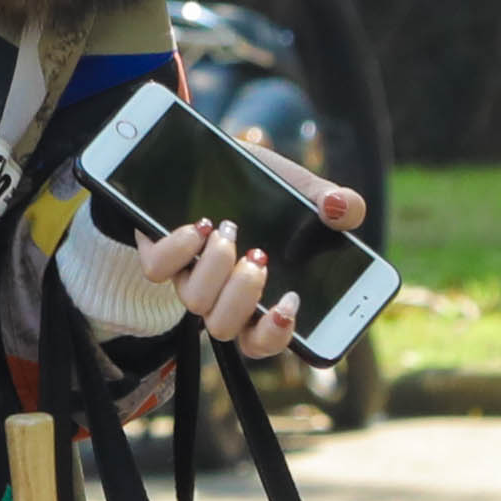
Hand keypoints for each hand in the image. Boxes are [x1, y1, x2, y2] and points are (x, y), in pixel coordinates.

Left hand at [140, 181, 364, 364]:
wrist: (214, 159)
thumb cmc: (267, 188)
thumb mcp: (307, 191)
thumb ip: (337, 203)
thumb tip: (342, 210)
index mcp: (261, 296)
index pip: (264, 341)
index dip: (275, 335)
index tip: (290, 303)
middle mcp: (222, 296)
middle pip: (224, 328)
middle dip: (244, 295)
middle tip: (258, 256)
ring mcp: (190, 277)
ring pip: (194, 302)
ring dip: (215, 267)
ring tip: (230, 230)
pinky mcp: (161, 253)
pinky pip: (158, 270)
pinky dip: (179, 248)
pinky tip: (200, 226)